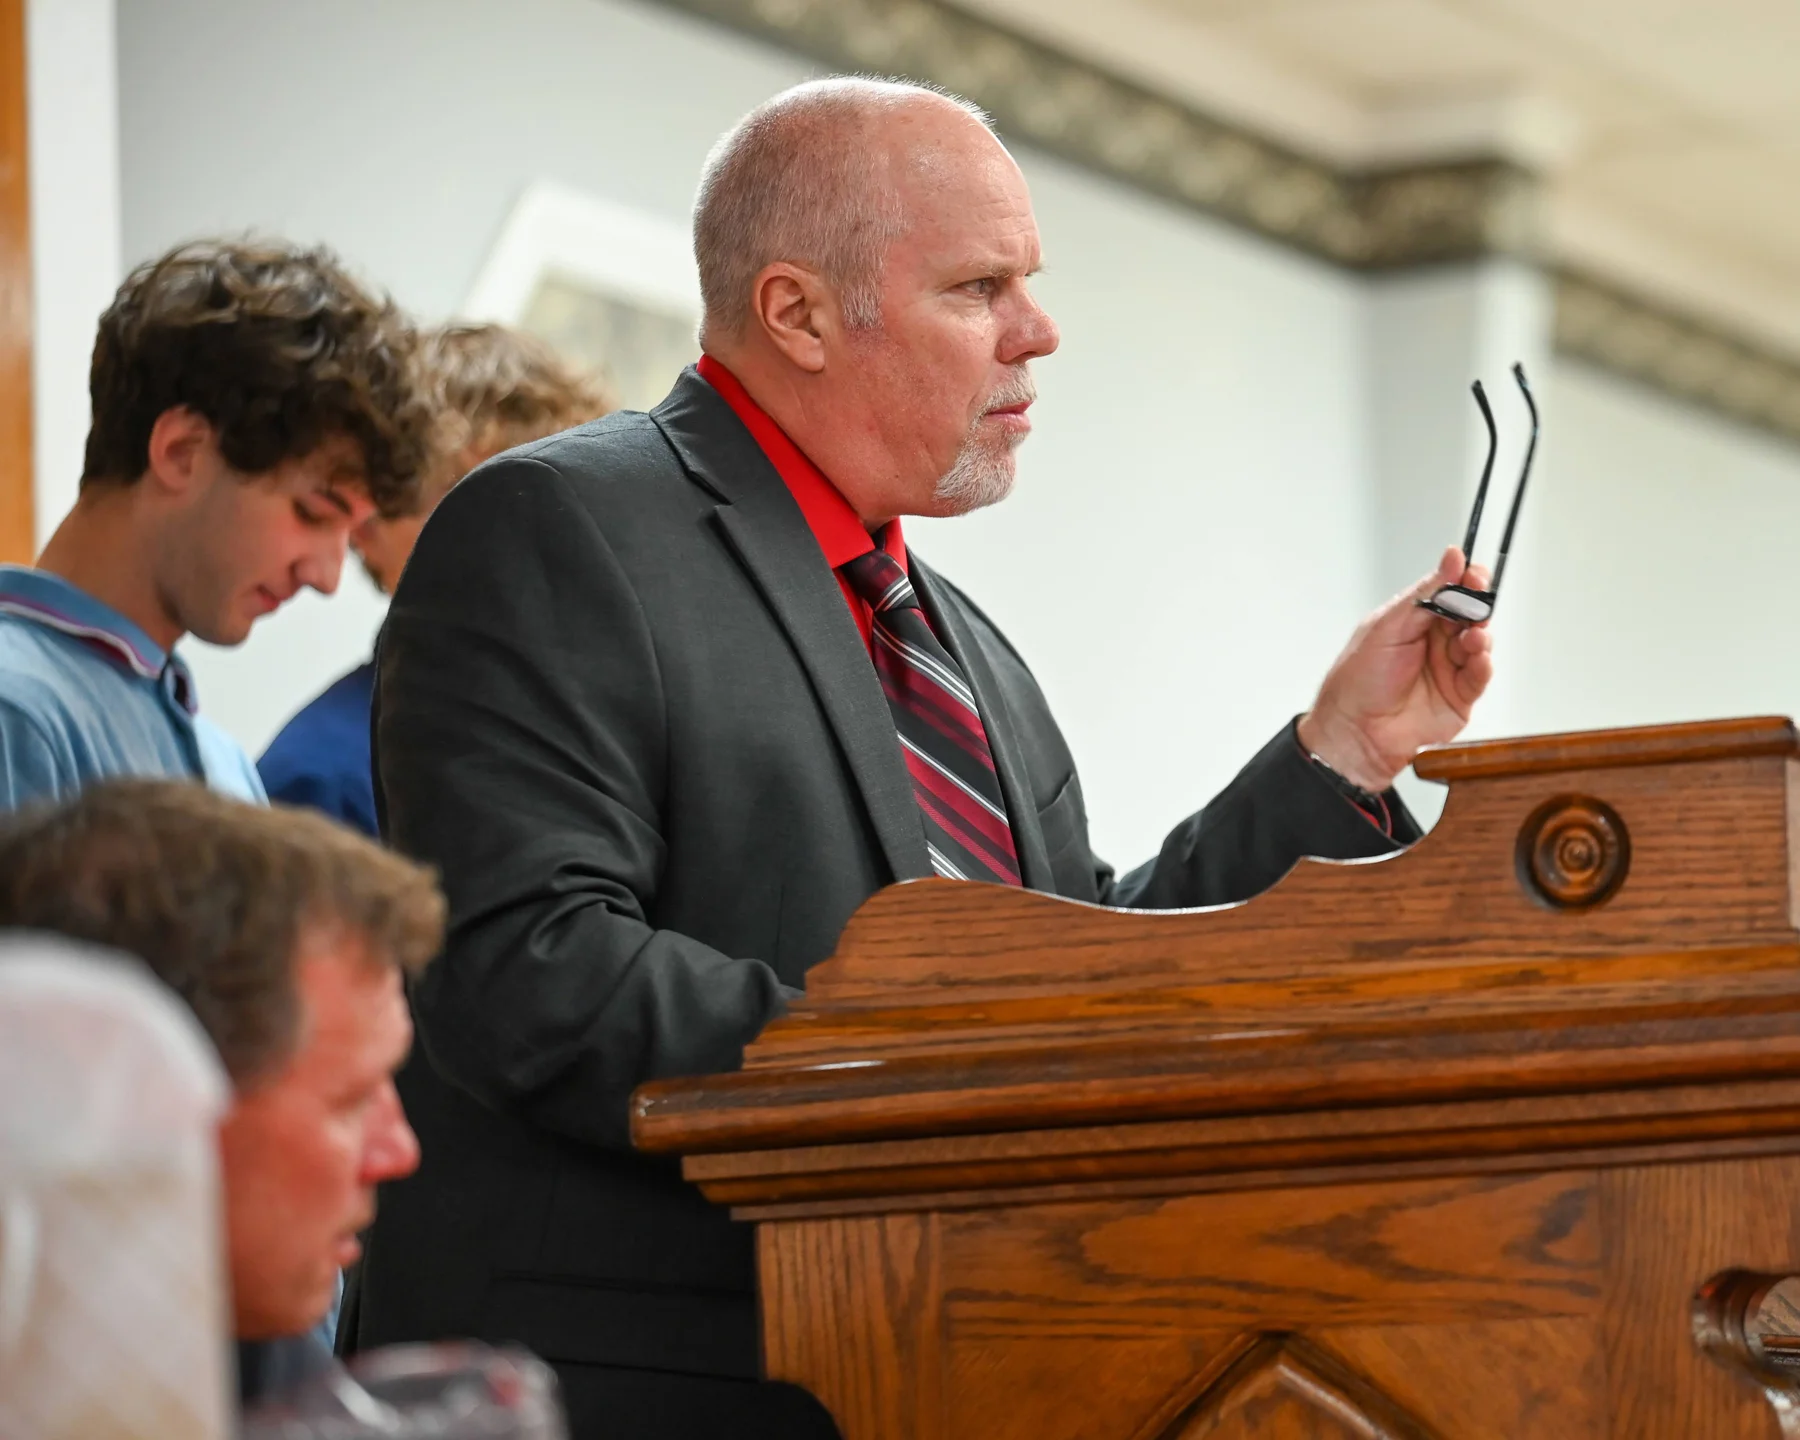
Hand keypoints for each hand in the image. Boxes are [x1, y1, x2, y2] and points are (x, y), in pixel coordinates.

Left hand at [1296, 546, 1494, 792]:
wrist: (1355, 731)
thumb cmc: (1358, 681)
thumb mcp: (1388, 626)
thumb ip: (1425, 594)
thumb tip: (1451, 560)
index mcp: (1414, 621)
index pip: (1449, 592)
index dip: (1464, 581)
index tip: (1473, 572)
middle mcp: (1434, 643)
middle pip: (1470, 616)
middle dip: (1477, 608)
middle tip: (1478, 604)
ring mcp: (1448, 669)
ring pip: (1479, 643)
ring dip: (1480, 636)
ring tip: (1472, 636)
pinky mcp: (1460, 696)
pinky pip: (1480, 676)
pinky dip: (1483, 664)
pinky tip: (1477, 658)